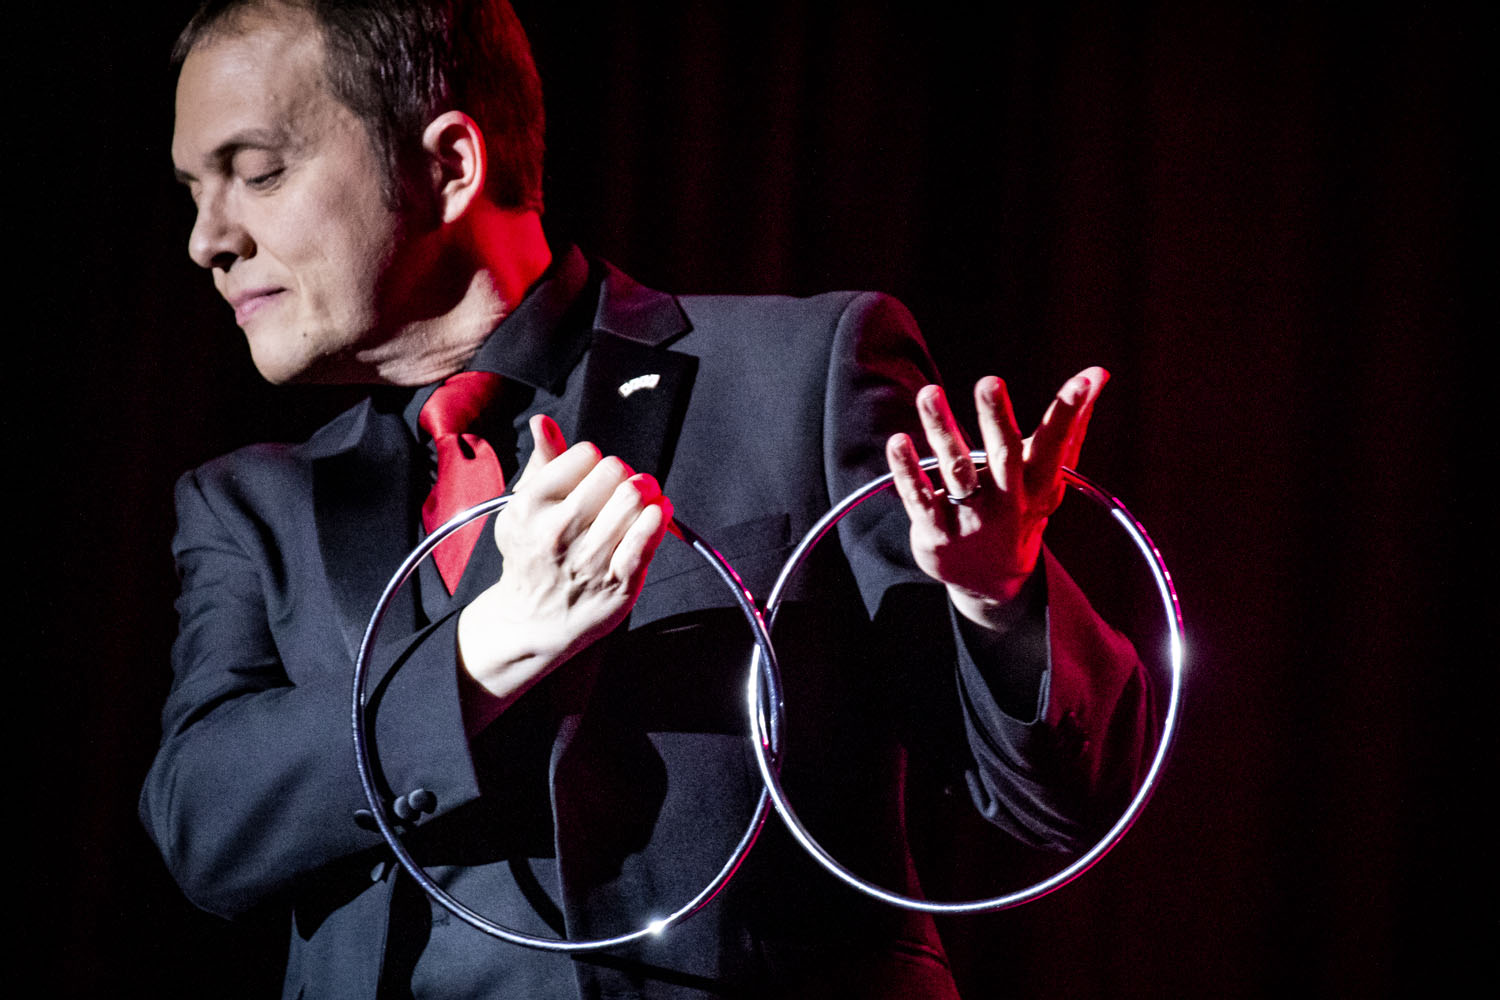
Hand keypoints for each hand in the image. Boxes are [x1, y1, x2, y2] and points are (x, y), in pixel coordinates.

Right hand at [457, 414, 672, 726]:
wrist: (533, 619)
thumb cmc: (532, 554)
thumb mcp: (524, 507)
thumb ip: (541, 462)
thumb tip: (542, 420)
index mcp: (531, 505)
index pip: (587, 454)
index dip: (595, 461)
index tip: (593, 477)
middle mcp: (559, 530)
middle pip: (616, 472)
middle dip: (626, 475)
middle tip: (624, 487)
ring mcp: (590, 558)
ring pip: (637, 499)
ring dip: (648, 493)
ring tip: (644, 498)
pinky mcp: (618, 582)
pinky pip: (649, 537)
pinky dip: (659, 518)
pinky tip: (655, 515)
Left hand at [885, 368, 1106, 630]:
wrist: (991, 582)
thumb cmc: (1021, 508)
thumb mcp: (1048, 474)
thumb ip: (1069, 424)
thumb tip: (1099, 372)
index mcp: (1039, 485)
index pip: (1056, 444)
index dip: (1070, 411)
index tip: (1087, 379)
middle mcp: (1007, 502)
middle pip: (1004, 456)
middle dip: (997, 418)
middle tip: (990, 381)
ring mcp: (970, 519)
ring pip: (956, 471)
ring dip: (942, 430)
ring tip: (930, 393)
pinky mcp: (936, 533)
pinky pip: (919, 498)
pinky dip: (907, 470)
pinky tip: (898, 441)